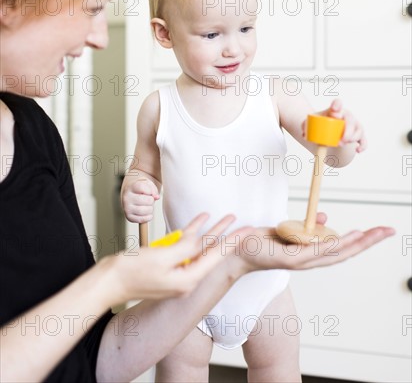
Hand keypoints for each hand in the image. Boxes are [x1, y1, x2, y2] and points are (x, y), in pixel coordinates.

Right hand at [107, 213, 242, 302]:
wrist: (107, 283)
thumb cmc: (131, 272)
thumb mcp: (162, 257)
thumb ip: (185, 248)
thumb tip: (200, 241)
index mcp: (187, 280)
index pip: (216, 257)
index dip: (233, 241)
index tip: (248, 231)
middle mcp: (185, 278)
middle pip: (211, 252)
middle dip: (226, 235)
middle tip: (243, 222)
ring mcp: (175, 273)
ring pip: (198, 248)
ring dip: (210, 232)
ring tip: (225, 217)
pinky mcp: (166, 266)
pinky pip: (183, 248)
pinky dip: (190, 233)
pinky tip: (199, 220)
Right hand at [121, 178, 159, 222]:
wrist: (129, 195)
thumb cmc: (140, 190)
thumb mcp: (147, 184)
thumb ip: (153, 189)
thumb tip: (156, 197)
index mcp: (131, 187)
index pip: (142, 188)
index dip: (150, 190)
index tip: (149, 192)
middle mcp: (127, 198)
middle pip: (147, 200)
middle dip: (152, 200)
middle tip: (149, 200)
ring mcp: (127, 208)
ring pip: (144, 211)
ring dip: (150, 209)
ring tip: (148, 206)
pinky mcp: (129, 217)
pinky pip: (142, 219)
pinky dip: (148, 217)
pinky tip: (147, 213)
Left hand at [237, 213, 394, 271]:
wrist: (238, 251)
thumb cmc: (262, 242)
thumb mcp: (288, 229)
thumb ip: (308, 226)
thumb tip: (325, 216)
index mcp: (311, 253)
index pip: (343, 247)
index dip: (363, 239)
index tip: (380, 230)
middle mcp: (310, 260)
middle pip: (346, 252)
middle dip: (368, 241)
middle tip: (388, 230)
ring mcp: (301, 262)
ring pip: (334, 253)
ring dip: (355, 243)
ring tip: (372, 233)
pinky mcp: (289, 259)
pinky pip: (315, 251)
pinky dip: (331, 245)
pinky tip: (345, 237)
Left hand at [302, 99, 366, 152]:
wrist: (329, 127)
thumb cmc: (321, 122)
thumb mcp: (311, 122)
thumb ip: (305, 125)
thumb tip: (304, 134)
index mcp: (334, 110)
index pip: (337, 103)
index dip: (337, 105)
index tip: (334, 111)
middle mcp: (346, 115)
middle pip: (351, 119)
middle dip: (347, 131)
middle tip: (340, 142)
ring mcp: (354, 124)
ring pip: (359, 130)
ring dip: (352, 139)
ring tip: (342, 144)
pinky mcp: (359, 133)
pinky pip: (364, 140)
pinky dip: (362, 146)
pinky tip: (357, 150)